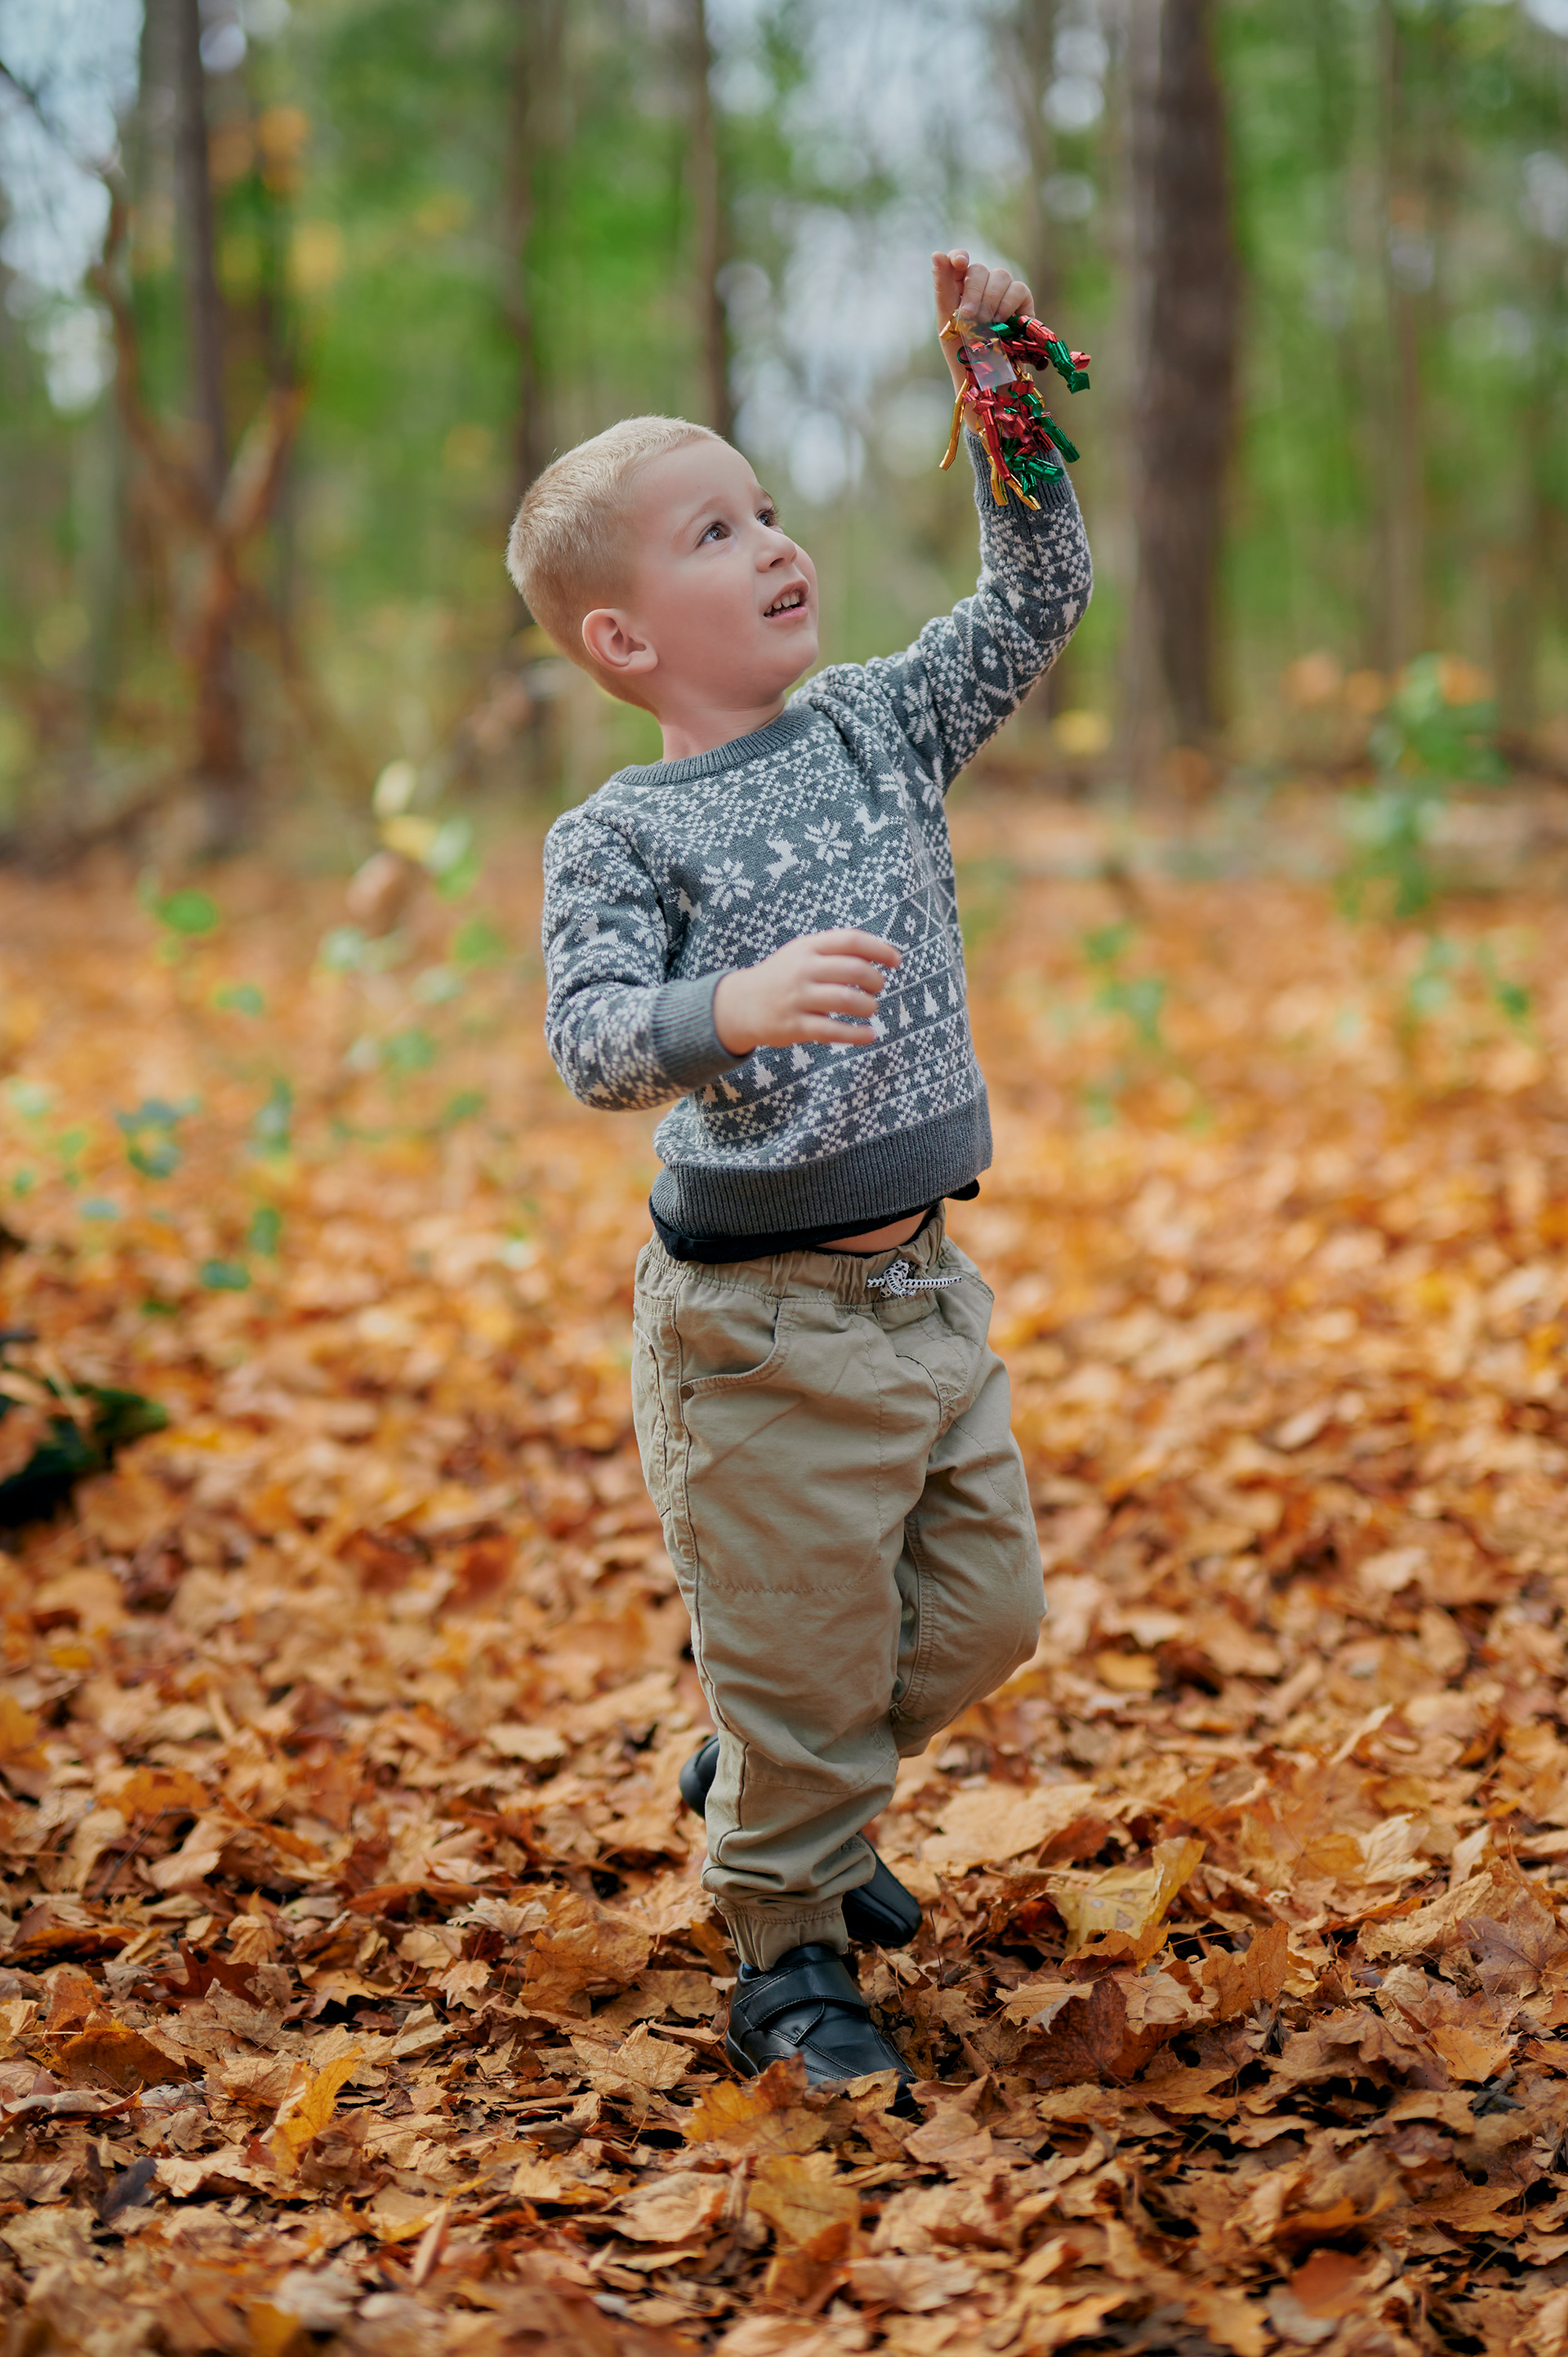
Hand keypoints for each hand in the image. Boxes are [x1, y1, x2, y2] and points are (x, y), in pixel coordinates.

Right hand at [713, 930, 901, 1057]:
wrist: (740, 1004)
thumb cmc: (783, 977)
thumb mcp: (802, 953)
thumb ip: (835, 950)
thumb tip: (881, 952)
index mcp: (807, 948)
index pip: (851, 940)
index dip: (880, 949)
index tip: (897, 961)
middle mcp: (802, 970)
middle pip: (854, 970)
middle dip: (876, 980)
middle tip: (877, 988)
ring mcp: (797, 998)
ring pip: (846, 1000)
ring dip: (868, 1006)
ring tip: (870, 1009)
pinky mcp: (795, 1026)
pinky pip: (833, 1031)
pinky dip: (857, 1034)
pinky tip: (869, 1035)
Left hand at [932, 249, 1034, 391]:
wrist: (986, 379)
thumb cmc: (963, 353)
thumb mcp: (947, 321)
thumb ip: (943, 286)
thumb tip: (937, 253)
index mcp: (959, 288)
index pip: (959, 259)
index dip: (959, 257)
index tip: (959, 264)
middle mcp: (981, 286)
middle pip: (979, 269)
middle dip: (974, 292)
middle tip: (970, 317)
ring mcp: (1002, 293)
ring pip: (1001, 275)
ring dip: (990, 300)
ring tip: (986, 324)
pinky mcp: (1022, 302)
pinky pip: (1018, 289)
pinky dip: (1008, 304)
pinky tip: (1001, 322)